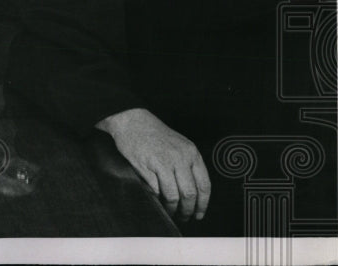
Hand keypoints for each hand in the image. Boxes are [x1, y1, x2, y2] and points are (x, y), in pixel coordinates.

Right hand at [96, 108, 210, 221]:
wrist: (132, 121)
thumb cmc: (154, 134)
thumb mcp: (179, 145)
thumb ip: (188, 165)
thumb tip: (193, 193)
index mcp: (191, 153)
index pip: (204, 185)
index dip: (203, 204)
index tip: (199, 213)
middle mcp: (180, 158)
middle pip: (189, 194)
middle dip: (187, 210)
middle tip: (184, 217)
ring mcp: (164, 162)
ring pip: (173, 196)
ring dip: (172, 208)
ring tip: (170, 211)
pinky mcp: (147, 166)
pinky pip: (156, 190)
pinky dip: (157, 199)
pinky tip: (157, 200)